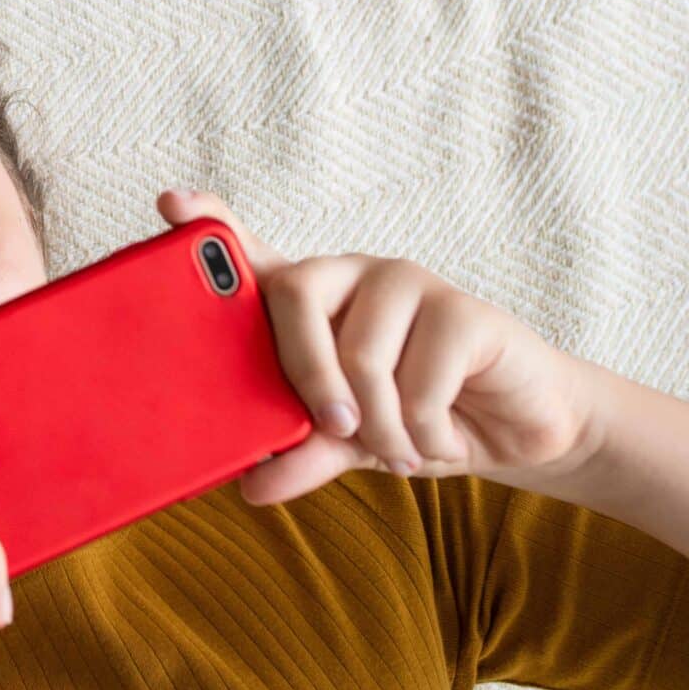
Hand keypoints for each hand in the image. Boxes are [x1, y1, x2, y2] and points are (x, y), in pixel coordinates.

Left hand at [153, 191, 603, 506]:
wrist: (516, 431)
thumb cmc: (414, 420)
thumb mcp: (347, 442)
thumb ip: (299, 452)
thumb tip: (248, 485)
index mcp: (308, 299)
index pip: (248, 250)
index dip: (208, 224)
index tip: (171, 204)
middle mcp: (349, 276)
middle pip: (294, 295)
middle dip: (308, 375)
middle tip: (337, 426)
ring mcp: (407, 283)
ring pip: (361, 356)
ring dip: (382, 430)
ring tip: (403, 448)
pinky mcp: (464, 309)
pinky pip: (423, 381)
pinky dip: (428, 433)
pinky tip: (444, 435)